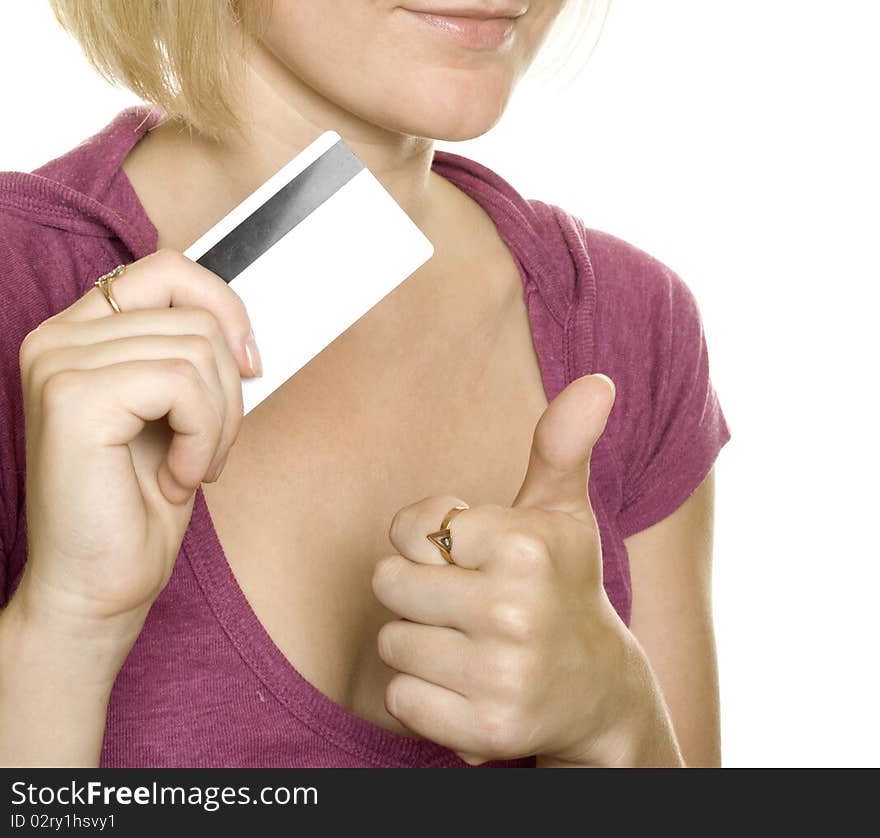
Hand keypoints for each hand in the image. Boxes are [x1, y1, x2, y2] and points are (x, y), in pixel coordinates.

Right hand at [16, 249, 260, 646]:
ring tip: (192, 468)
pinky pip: (183, 384)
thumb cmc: (134, 509)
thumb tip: (241, 321)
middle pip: (193, 314)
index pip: (165, 268)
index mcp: (75, 333)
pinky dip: (203, 437)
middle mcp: (55, 339)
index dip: (221, 305)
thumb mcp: (170, 410)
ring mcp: (59, 364)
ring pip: (197, 349)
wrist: (95, 594)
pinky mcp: (75, 399)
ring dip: (219, 421)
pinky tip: (179, 481)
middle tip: (211, 448)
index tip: (248, 363)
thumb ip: (187, 351)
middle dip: (228, 387)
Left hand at [371, 372, 628, 764]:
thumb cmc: (564, 584)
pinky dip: (423, 694)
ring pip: (392, 642)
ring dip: (420, 644)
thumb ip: (562, 443)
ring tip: (470, 643)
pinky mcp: (485, 730)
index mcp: (526, 544)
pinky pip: (401, 697)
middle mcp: (515, 609)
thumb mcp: (565, 512)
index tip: (469, 553)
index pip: (413, 527)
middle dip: (418, 591)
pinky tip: (467, 685)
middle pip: (391, 584)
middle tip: (466, 601)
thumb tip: (597, 382)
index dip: (430, 539)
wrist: (600, 694)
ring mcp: (501, 674)